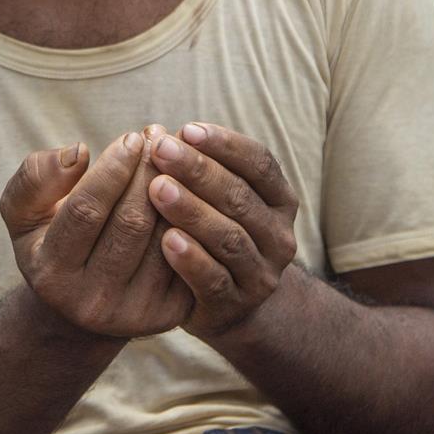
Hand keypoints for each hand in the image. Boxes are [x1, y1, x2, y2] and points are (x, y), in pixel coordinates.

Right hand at [1, 126, 192, 340]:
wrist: (80, 306)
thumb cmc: (51, 240)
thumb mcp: (24, 211)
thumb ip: (36, 178)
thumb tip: (78, 152)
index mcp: (52, 272)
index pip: (85, 210)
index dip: (112, 169)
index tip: (133, 137)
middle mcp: (91, 300)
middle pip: (130, 223)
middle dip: (149, 172)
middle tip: (160, 139)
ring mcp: (133, 313)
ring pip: (165, 239)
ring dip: (177, 190)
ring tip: (178, 156)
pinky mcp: (168, 315)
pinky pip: (190, 257)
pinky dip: (193, 218)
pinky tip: (191, 189)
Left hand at [147, 123, 298, 340]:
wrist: (228, 304)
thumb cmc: (214, 231)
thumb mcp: (215, 198)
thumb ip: (196, 168)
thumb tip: (154, 132)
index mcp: (279, 200)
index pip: (260, 163)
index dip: (225, 144)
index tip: (186, 129)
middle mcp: (278, 236)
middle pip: (240, 197)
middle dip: (198, 170)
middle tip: (161, 150)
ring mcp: (261, 274)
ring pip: (229, 237)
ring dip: (191, 210)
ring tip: (156, 188)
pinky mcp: (235, 305)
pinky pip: (214, 279)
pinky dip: (191, 258)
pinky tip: (165, 239)